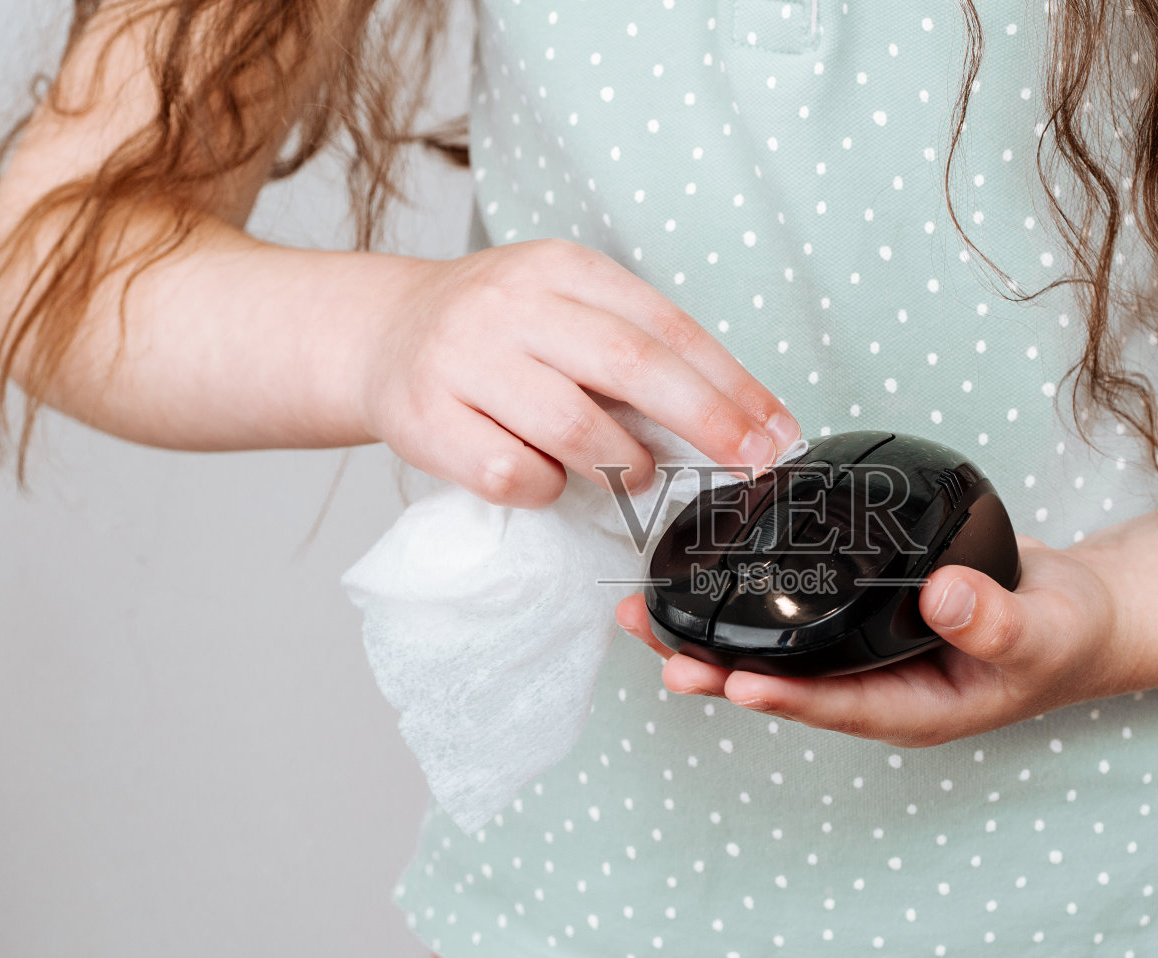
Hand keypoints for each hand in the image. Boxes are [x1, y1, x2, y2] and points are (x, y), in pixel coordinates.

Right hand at [357, 238, 798, 506]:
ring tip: (634, 473)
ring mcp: (465, 360)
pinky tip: (547, 478)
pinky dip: (547, 488)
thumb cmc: (498, 335)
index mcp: (563, 269)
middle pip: (632, 365)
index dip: (732, 385)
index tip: (777, 432)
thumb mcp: (564, 308)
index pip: (667, 328)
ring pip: (574, 428)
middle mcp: (513, 305)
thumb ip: (635, 350)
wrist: (380, 334)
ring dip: (624, 464)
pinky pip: (513, 473)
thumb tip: (735, 420)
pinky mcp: (427, 419)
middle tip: (752, 463)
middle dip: (708, 421)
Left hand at [615, 536, 1128, 746]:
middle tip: (656, 647)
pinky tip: (710, 578)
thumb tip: (943, 594)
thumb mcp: (1045, 632)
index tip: (734, 683)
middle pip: (784, 683)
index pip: (838, 708)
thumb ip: (998, 621)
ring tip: (648, 616)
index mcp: (915, 708)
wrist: (1073, 614)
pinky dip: (754, 598)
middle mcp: (877, 686)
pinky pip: (799, 614)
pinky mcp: (861, 617)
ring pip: (779, 650)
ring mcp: (865, 654)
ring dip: (715, 634)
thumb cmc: (1065, 636)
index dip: (786, 698)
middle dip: (717, 667)